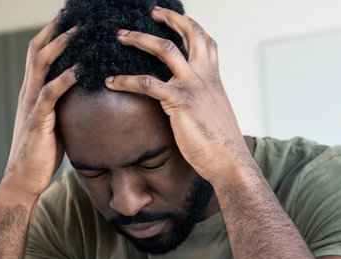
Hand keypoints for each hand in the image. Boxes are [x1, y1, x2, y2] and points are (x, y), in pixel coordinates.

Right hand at [2, 20, 77, 197]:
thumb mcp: (54, 122)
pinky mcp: (37, 119)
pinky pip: (50, 92)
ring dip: (61, 45)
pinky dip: (65, 78)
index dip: (52, 33)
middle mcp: (28, 91)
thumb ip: (63, 104)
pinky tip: (81, 69)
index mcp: (31, 91)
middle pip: (37, 49)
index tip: (69, 19)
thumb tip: (85, 95)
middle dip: (55, 29)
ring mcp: (30, 103)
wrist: (23, 178)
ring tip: (80, 32)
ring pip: (42, 64)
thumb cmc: (40, 153)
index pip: (38, 53)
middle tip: (75, 15)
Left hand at [104, 7, 246, 178]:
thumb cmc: (220, 143)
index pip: (206, 40)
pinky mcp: (179, 101)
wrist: (230, 161)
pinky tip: (111, 81)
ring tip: (120, 36)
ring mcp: (192, 85)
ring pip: (165, 48)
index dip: (190, 25)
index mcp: (214, 77)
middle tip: (150, 12)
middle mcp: (205, 75)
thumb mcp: (214, 112)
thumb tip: (191, 100)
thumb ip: (202, 99)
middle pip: (188, 33)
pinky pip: (147, 83)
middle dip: (169, 18)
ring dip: (140, 39)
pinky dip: (125, 80)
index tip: (174, 17)